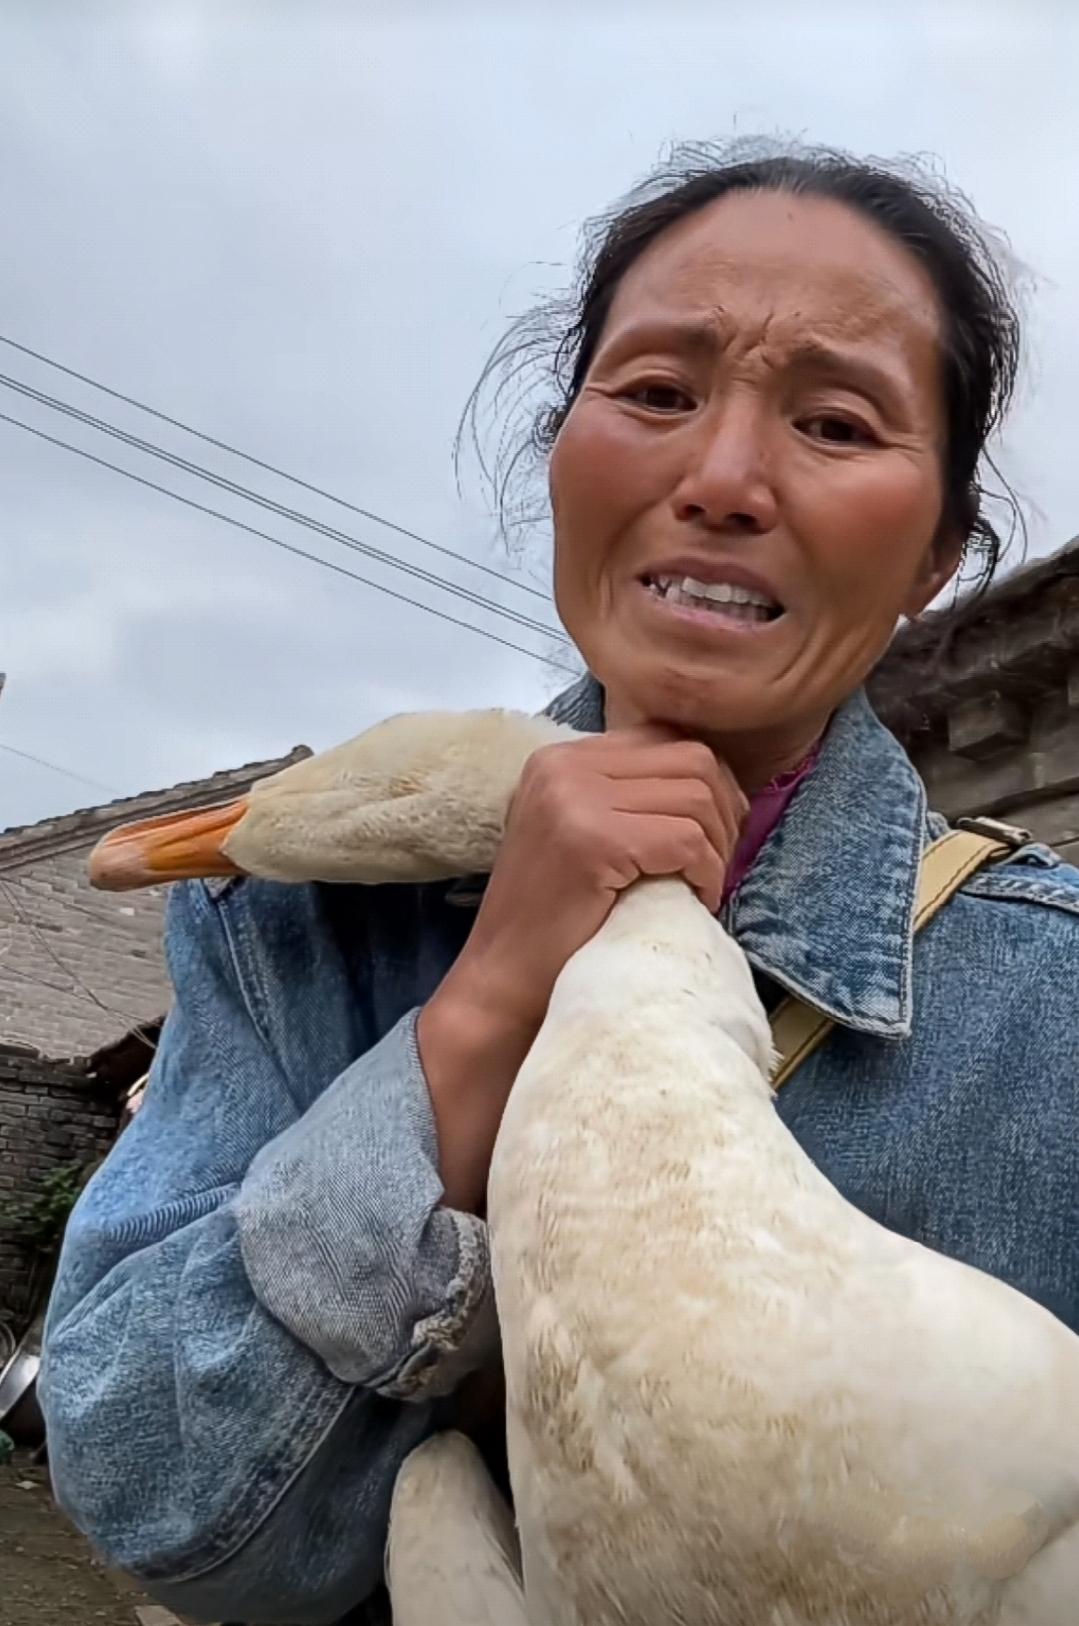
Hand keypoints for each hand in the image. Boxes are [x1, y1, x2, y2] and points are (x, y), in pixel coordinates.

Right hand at [418, 725, 747, 1211]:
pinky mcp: (591, 841)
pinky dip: (706, 873)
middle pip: (692, 759)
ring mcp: (572, 799)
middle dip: (724, 814)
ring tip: (700, 887)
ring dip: (716, 848)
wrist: (501, 985)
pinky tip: (694, 901)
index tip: (712, 835)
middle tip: (715, 866)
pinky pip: (685, 839)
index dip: (709, 784)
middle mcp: (562, 766)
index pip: (667, 738)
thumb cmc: (552, 923)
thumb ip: (626, 796)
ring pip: (697, 797)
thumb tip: (715, 778)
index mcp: (559, 758)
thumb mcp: (581, 833)